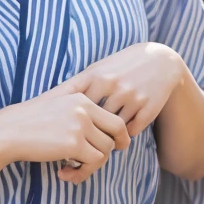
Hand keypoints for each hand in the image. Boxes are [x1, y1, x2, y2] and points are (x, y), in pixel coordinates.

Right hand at [0, 91, 130, 184]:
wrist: (8, 131)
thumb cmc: (29, 122)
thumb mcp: (56, 106)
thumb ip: (79, 111)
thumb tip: (103, 131)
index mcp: (82, 99)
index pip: (115, 120)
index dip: (120, 137)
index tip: (115, 148)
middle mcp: (85, 109)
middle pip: (115, 136)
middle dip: (108, 153)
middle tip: (92, 162)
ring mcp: (80, 125)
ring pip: (105, 152)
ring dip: (91, 166)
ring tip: (71, 170)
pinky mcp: (74, 143)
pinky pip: (93, 163)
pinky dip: (81, 173)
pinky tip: (63, 173)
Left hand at [42, 43, 184, 176]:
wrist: (162, 61)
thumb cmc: (123, 65)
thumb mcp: (100, 68)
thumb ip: (81, 84)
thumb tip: (54, 100)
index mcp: (96, 74)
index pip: (69, 95)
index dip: (54, 109)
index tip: (40, 123)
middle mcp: (113, 85)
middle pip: (88, 118)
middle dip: (80, 131)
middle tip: (72, 141)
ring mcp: (131, 97)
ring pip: (110, 128)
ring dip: (104, 137)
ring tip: (98, 142)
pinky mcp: (148, 108)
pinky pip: (130, 131)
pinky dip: (124, 136)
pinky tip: (118, 136)